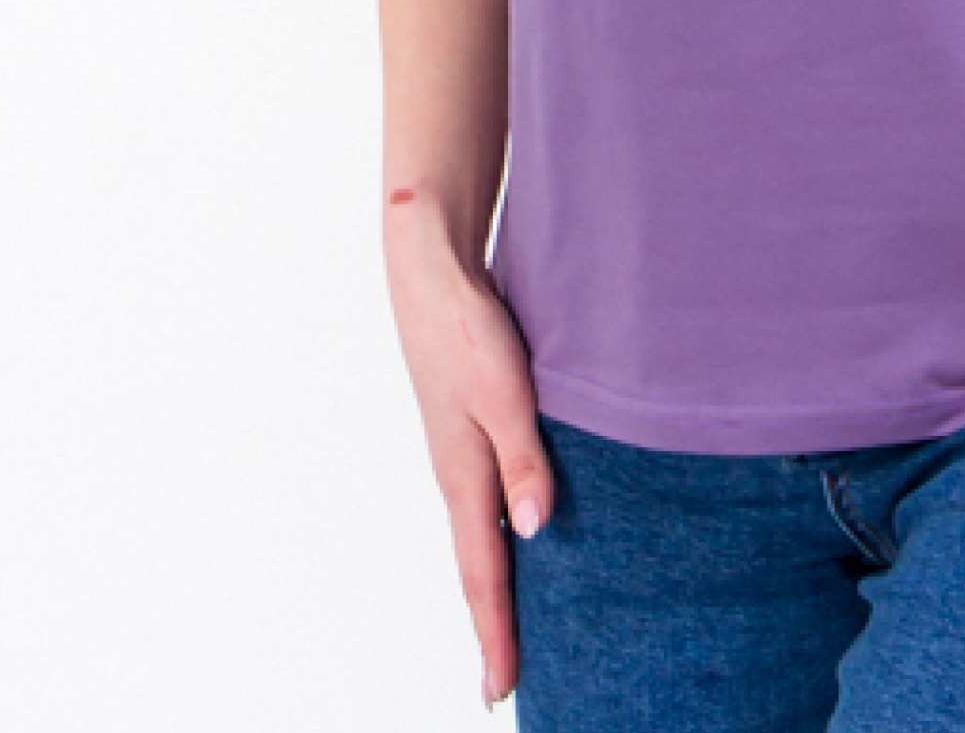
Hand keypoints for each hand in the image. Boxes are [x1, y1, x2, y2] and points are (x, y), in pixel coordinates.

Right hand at [384, 208, 554, 712]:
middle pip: (478, 566)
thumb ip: (524, 459)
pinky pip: (486, 498)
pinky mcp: (470, 425)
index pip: (483, 572)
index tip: (500, 691)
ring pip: (482, 533)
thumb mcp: (506, 392)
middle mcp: (460, 473)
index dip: (495, 632)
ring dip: (495, 583)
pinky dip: (498, 534)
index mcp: (464, 475)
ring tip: (510, 625)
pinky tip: (516, 534)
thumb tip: (533, 531)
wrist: (431, 273)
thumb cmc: (467, 330)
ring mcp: (462, 450)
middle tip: (504, 681)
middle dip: (492, 624)